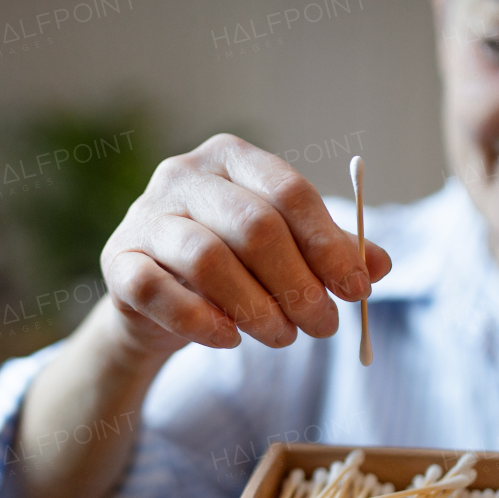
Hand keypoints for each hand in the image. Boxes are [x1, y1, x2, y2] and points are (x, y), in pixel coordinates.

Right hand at [99, 133, 390, 358]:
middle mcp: (183, 175)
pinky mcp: (118, 262)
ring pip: (206, 259)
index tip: (357, 290)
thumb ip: (331, 253)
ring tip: (282, 338)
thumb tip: (380, 266)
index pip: (288, 192)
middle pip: (252, 225)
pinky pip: (158, 290)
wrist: (158, 301)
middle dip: (297, 283)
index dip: (328, 245)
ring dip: (255, 307)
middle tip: (324, 326)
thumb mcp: (287, 252)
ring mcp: (145, 216)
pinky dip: (199, 320)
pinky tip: (229, 340)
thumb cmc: (233, 266)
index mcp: (232, 158)